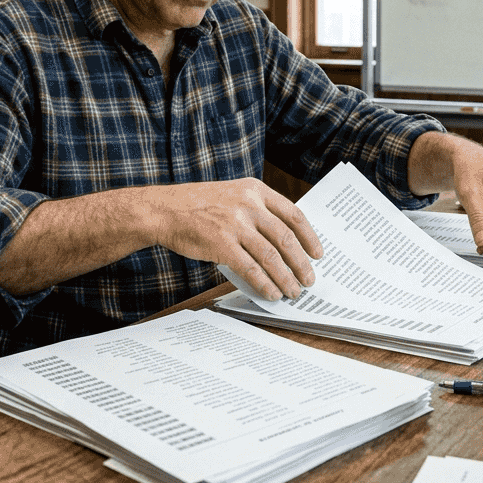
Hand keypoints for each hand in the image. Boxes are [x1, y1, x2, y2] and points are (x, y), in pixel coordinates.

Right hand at [153, 178, 322, 300]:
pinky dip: (264, 283)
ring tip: (293, 291)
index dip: (310, 237)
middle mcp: (249, 204)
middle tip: (309, 280)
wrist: (164, 209)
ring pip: (271, 255)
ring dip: (285, 277)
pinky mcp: (221, 243)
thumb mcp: (234, 195)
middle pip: (286, 237)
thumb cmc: (199, 205)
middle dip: (301, 263)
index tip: (318, 254)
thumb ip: (258, 211)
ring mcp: (235, 223)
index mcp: (256, 190)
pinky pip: (250, 268)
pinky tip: (271, 293)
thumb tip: (284, 244)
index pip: (293, 215)